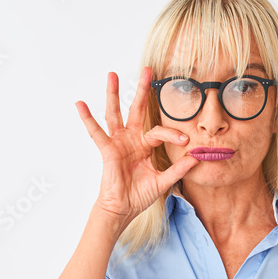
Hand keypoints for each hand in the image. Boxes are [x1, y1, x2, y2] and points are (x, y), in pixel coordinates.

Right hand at [76, 67, 198, 226]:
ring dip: (113, 94)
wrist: (124, 208)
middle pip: (137, 109)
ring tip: (112, 74)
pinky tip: (80, 103)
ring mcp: (118, 142)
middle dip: (142, 89)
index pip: (160, 131)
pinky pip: (96, 132)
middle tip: (147, 69)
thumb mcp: (163, 180)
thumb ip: (179, 168)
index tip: (186, 141)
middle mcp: (132, 139)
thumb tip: (197, 157)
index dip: (173, 134)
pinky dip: (88, 118)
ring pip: (115, 113)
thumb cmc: (139, 195)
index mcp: (145, 145)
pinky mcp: (107, 149)